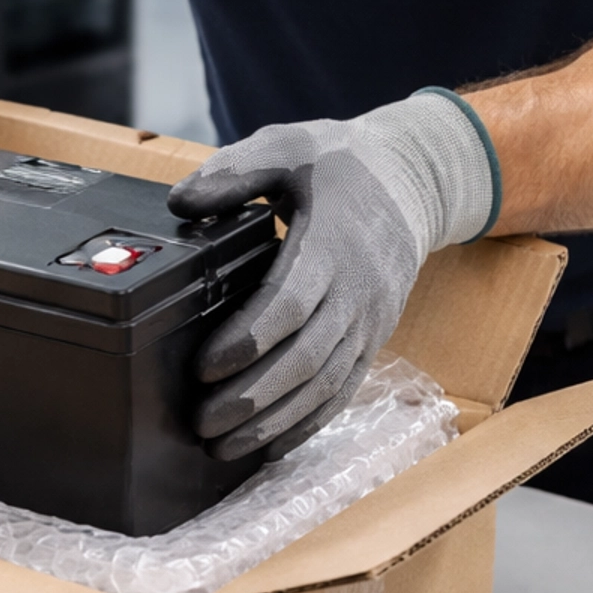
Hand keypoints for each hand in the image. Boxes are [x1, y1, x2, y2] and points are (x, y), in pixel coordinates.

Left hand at [166, 90, 498, 459]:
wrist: (412, 180)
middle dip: (253, 397)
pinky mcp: (372, 338)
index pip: (292, 303)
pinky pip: (343, 391)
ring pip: (325, 385)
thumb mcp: (286, 146)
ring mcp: (369, 320)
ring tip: (223, 445)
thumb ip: (234, 173)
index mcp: (334, 242)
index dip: (249, 340)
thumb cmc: (340, 165)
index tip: (205, 365)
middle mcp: (357, 290)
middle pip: (307, 357)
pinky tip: (269, 446)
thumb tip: (180, 203)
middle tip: (203, 421)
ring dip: (274, 421)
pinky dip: (307, 423)